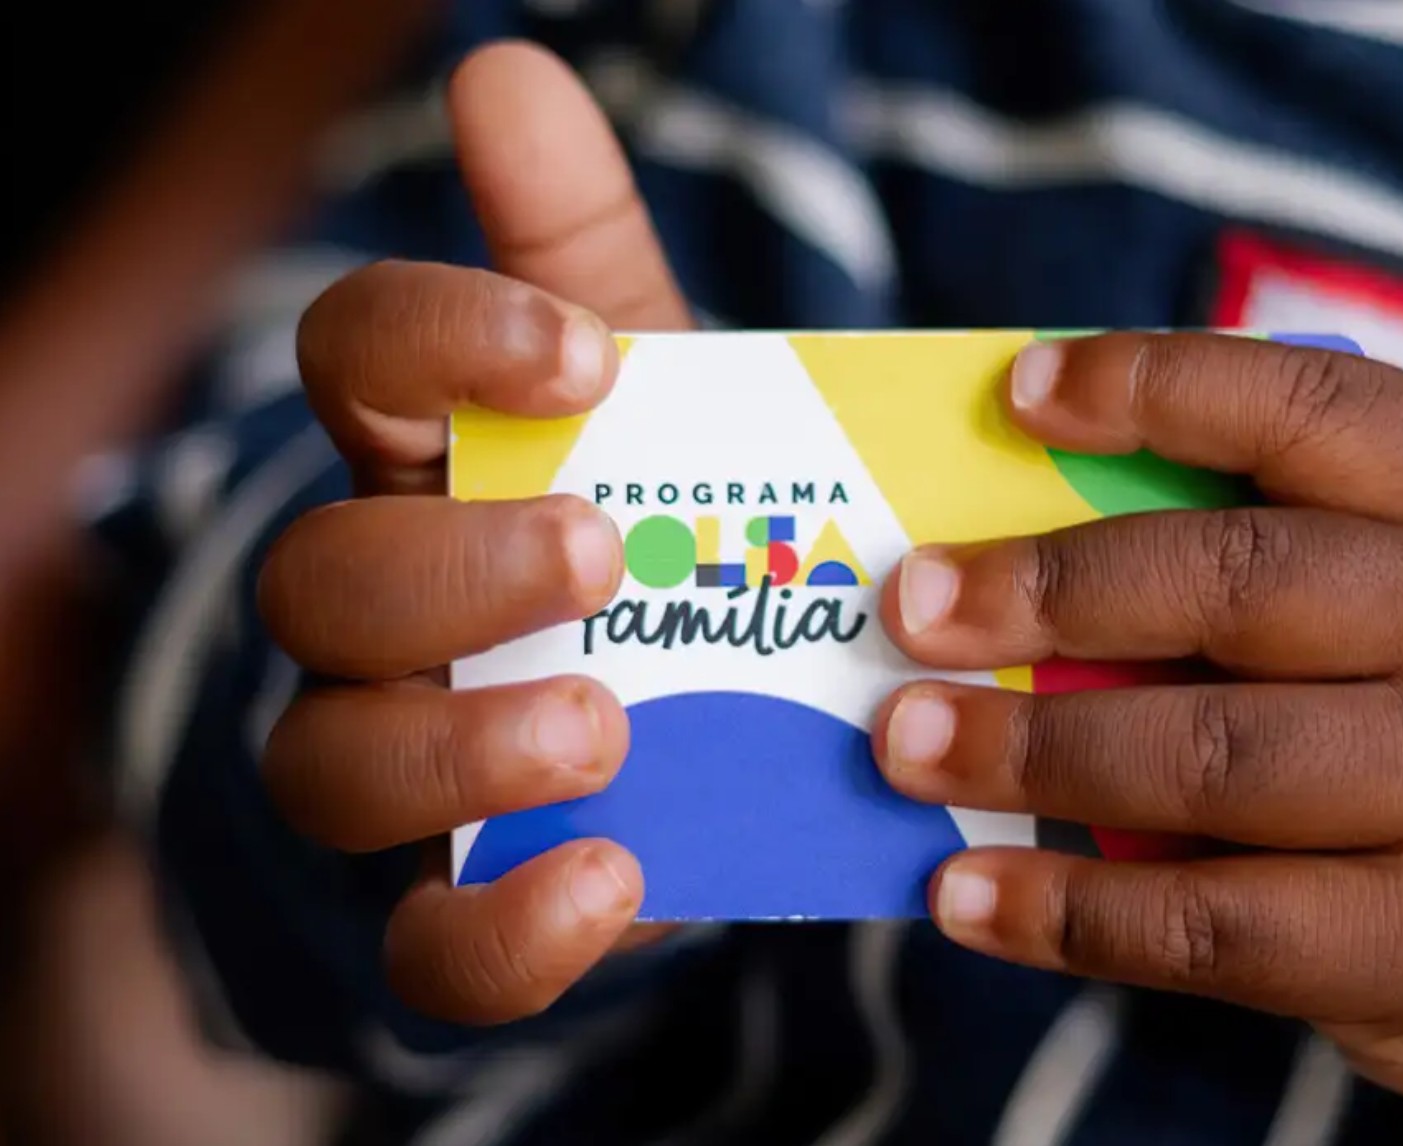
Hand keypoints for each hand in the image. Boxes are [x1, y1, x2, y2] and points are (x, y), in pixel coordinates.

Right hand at [257, 42, 691, 1024]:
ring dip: (460, 748)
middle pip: (322, 580)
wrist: (724, 710)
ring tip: (606, 727)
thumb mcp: (655, 390)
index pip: (354, 360)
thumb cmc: (666, 521)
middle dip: (451, 565)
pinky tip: (617, 877)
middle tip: (599, 551)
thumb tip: (509, 69)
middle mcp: (374, 610)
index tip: (583, 355)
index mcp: (416, 455)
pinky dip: (505, 926)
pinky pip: (426, 945)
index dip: (441, 340)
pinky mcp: (462, 895)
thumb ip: (584, 249)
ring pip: (334, 767)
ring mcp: (400, 759)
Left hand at [873, 334, 1402, 1145]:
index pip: (1317, 407)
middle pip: (1240, 584)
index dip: (1162, 384)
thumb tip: (997, 567)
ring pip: (1214, 759)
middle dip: (1051, 591)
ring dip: (1029, 750)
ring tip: (905, 744)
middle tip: (910, 604)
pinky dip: (1066, 911)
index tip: (1016, 392)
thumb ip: (1258, 565)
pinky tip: (962, 895)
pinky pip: (1214, 927)